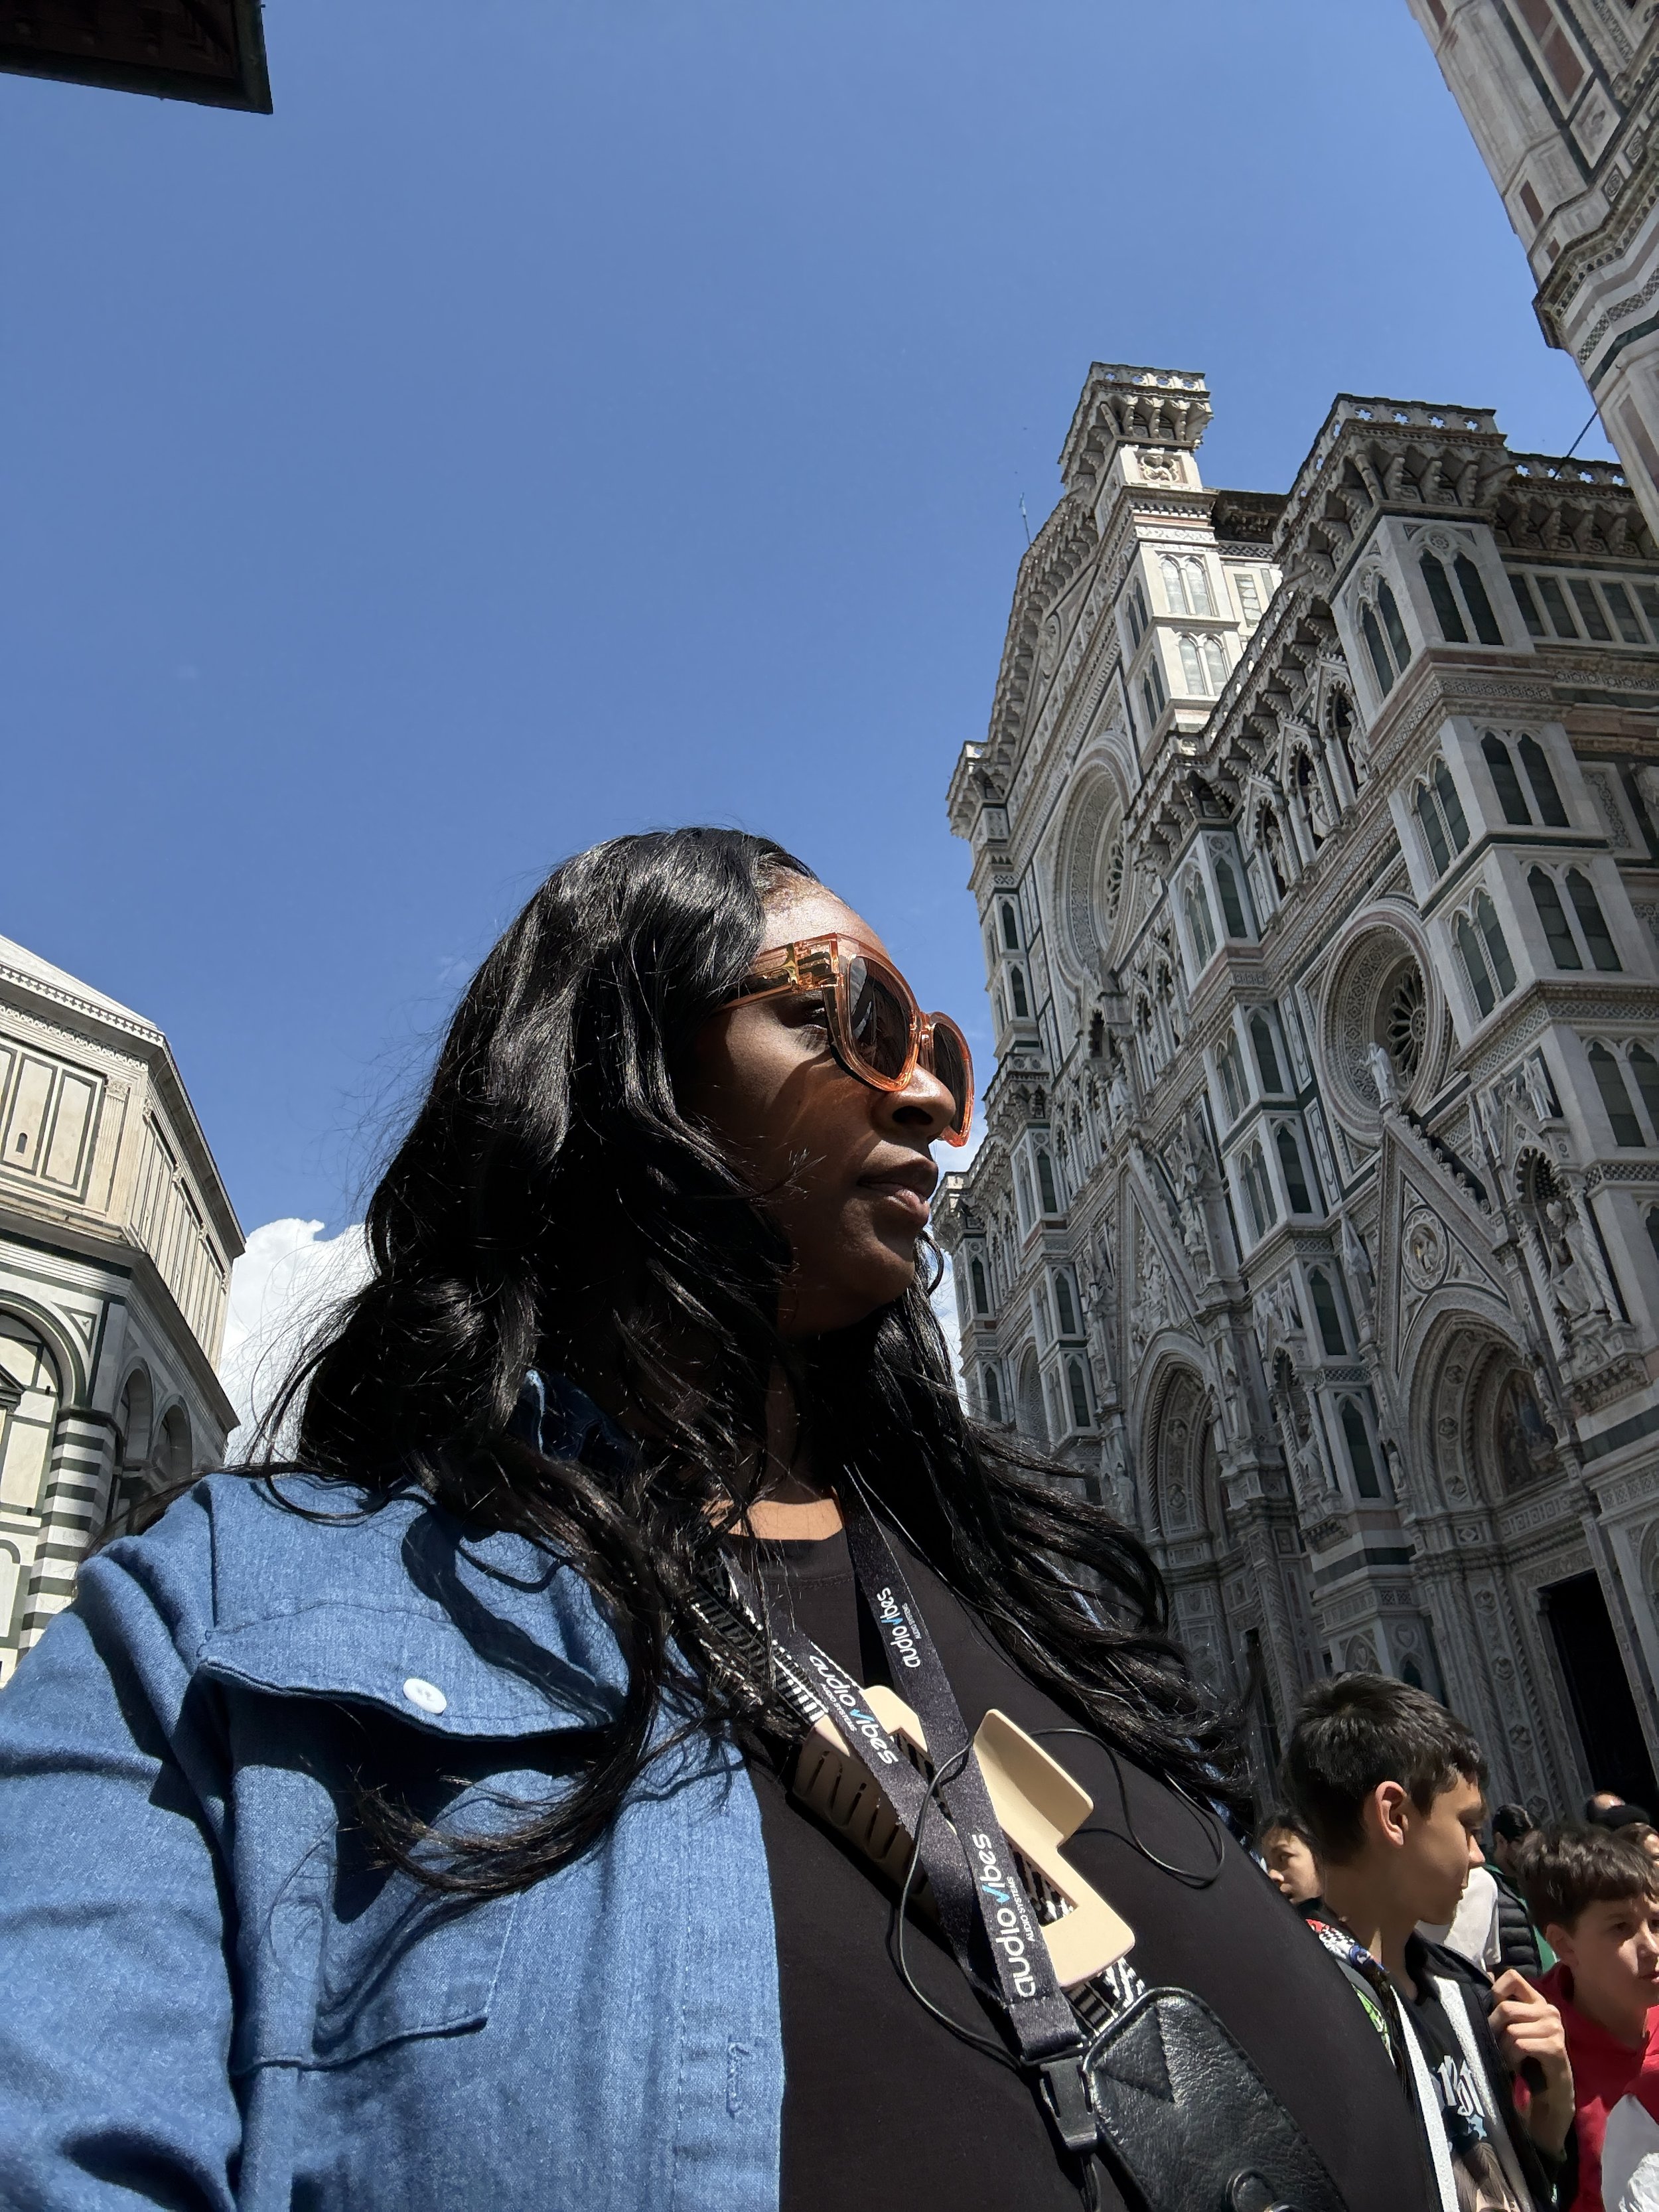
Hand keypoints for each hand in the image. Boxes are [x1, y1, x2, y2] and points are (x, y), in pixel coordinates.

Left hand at [1489, 1969, 1573, 2154]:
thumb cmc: (1528, 2057)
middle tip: (1496, 2045)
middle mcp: (1549, 2010)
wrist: (1551, 2092)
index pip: (1512, 1977)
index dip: (1496, 1992)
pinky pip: (1520, 2045)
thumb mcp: (1514, 2027)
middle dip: (1494, 2029)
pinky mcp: (1555, 2047)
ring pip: (1511, 2029)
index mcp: (1537, 2000)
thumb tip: (1485, 1972)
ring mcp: (1554, 2028)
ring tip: (1508, 2058)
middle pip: (1505, 2008)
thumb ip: (1503, 2004)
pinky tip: (1517, 2066)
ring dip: (1503, 2048)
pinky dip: (1512, 2058)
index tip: (1494, 2013)